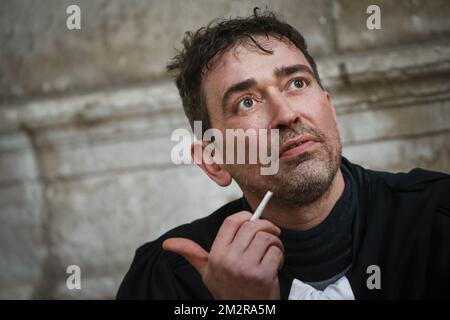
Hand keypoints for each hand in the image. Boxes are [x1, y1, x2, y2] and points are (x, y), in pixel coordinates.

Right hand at [162, 211, 283, 298]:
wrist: (241, 312)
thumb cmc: (226, 289)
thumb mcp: (207, 272)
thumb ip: (191, 253)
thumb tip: (167, 243)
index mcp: (216, 255)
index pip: (231, 222)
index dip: (246, 216)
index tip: (253, 220)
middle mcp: (228, 260)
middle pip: (252, 226)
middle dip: (267, 226)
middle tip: (272, 232)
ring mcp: (245, 268)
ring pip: (267, 237)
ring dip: (275, 242)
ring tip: (273, 251)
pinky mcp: (262, 276)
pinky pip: (276, 252)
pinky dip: (280, 255)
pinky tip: (275, 264)